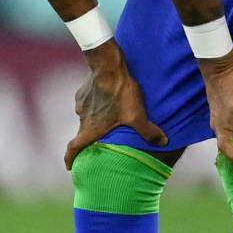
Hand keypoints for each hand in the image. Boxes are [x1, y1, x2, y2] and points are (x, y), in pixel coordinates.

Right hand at [63, 43, 166, 167]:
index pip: (74, 148)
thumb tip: (164, 143)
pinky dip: (96, 103)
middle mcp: (83, 118)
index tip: (69, 166)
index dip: (70, 159)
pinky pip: (89, 101)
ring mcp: (82, 103)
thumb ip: (149, 132)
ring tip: (109, 116)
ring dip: (95, 118)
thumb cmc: (121, 94)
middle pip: (83, 132)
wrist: (108, 66)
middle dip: (90, 137)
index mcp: (91, 128)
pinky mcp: (84, 90)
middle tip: (101, 139)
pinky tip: (107, 98)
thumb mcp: (137, 116)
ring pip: (87, 116)